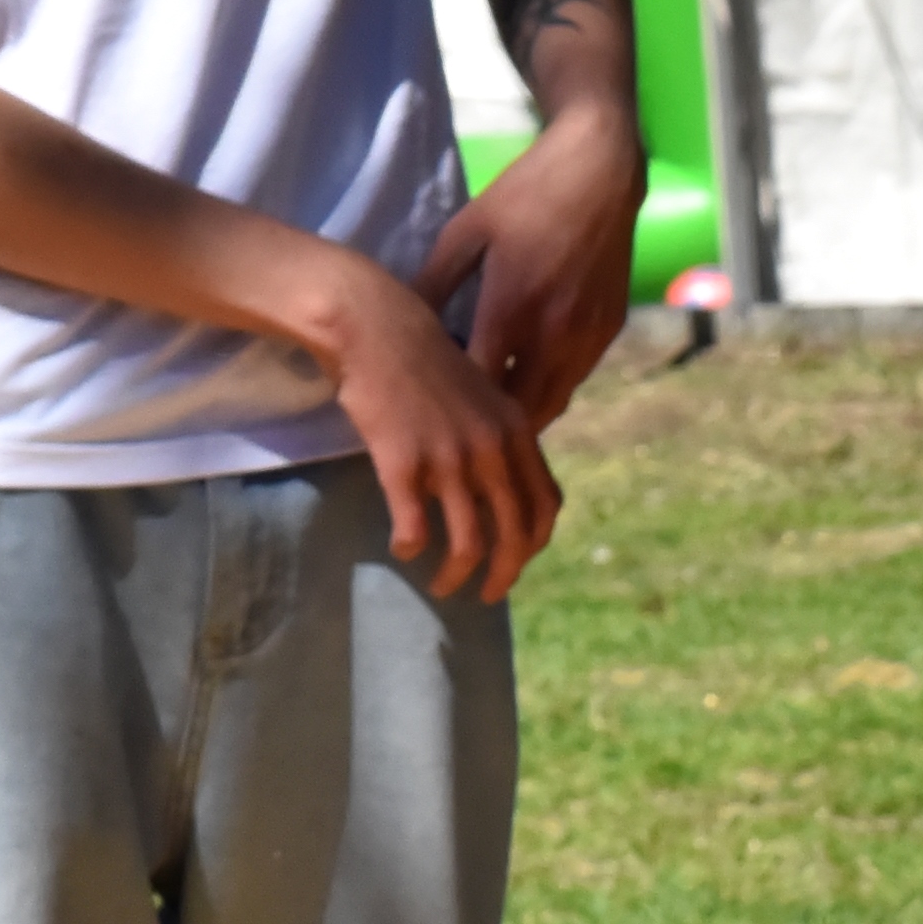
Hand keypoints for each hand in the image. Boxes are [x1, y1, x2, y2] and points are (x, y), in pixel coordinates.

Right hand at [306, 248, 564, 601]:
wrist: (377, 328)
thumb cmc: (426, 361)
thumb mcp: (484, 395)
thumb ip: (501, 436)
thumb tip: (506, 482)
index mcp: (517, 433)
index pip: (545, 505)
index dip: (536, 542)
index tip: (520, 559)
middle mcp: (491, 451)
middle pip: (514, 536)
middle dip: (505, 575)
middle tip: (488, 595)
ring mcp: (449, 460)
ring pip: (468, 543)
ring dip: (457, 575)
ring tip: (443, 585)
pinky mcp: (404, 465)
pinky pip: (416, 527)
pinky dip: (412, 547)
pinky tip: (404, 550)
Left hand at [421, 110, 643, 433]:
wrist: (600, 175)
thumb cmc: (524, 197)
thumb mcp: (466, 233)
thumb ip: (434, 285)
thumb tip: (404, 326)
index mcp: (511, 308)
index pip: (481, 387)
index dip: (457, 408)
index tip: (431, 414)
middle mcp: (554, 333)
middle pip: (521, 410)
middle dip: (491, 427)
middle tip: (460, 430)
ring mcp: (587, 337)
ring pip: (554, 402)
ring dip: (523, 415)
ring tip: (489, 419)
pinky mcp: (608, 332)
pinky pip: (575, 379)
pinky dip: (549, 389)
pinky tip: (525, 380)